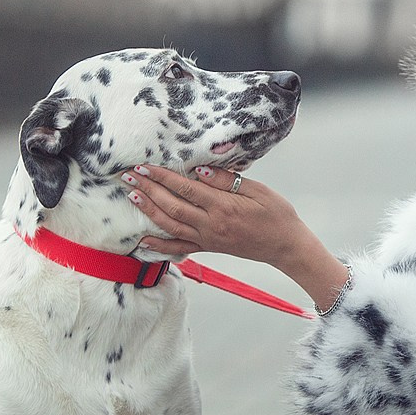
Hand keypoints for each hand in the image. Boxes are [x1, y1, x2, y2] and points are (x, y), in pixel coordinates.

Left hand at [120, 165, 293, 261]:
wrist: (286, 246)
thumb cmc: (276, 214)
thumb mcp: (258, 191)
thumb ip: (226, 181)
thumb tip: (199, 169)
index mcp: (223, 207)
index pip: (186, 189)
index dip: (163, 177)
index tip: (145, 166)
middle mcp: (211, 225)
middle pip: (172, 206)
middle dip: (148, 190)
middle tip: (128, 176)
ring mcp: (208, 239)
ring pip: (171, 225)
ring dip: (149, 210)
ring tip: (132, 195)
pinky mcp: (209, 248)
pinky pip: (180, 247)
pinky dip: (159, 246)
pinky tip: (142, 241)